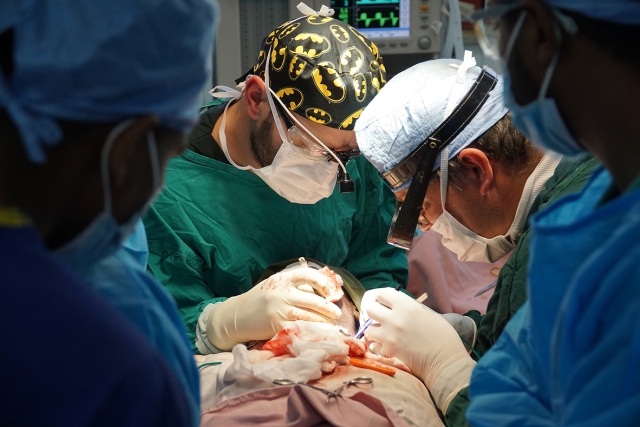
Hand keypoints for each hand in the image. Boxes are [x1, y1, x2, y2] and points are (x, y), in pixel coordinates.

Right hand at [207, 267, 342, 350]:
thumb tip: (325, 290)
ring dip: (323, 320)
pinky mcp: (278, 326)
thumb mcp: (275, 286)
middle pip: (313, 300)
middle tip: (337, 312)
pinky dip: (312, 330)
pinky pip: (301, 327)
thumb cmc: (260, 300)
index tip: (330, 290)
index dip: (322, 282)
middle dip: (328, 307)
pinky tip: (319, 331)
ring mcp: (279, 310)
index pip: (307, 274)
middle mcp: (281, 293)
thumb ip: (296, 286)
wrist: (237, 316)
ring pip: (309, 316)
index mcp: (281, 279)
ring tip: (331, 322)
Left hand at [361, 288, 471, 394]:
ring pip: (369, 328)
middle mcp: (395, 318)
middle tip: (384, 319)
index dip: (382, 299)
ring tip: (387, 334)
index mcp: (407, 306)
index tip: (386, 304)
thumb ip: (409, 307)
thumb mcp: (428, 313)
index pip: (381, 294)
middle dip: (376, 314)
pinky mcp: (388, 351)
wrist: (447, 362)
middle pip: (370, 309)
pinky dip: (378, 347)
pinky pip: (373, 345)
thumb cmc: (443, 336)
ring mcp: (390, 335)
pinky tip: (388, 347)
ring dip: (376, 331)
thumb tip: (395, 305)